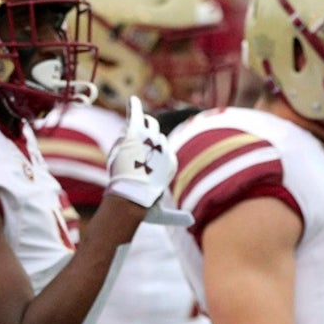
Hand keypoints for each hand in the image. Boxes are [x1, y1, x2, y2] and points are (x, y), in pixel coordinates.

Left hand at [107, 96, 192, 226]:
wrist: (132, 195)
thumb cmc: (144, 205)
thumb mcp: (162, 212)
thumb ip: (176, 216)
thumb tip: (191, 222)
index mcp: (170, 162)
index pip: (163, 149)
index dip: (151, 152)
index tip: (143, 158)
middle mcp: (164, 148)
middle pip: (156, 134)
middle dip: (147, 136)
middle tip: (137, 142)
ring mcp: (150, 139)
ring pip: (147, 125)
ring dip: (140, 127)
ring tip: (132, 126)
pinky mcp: (135, 133)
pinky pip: (136, 115)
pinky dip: (134, 107)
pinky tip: (132, 101)